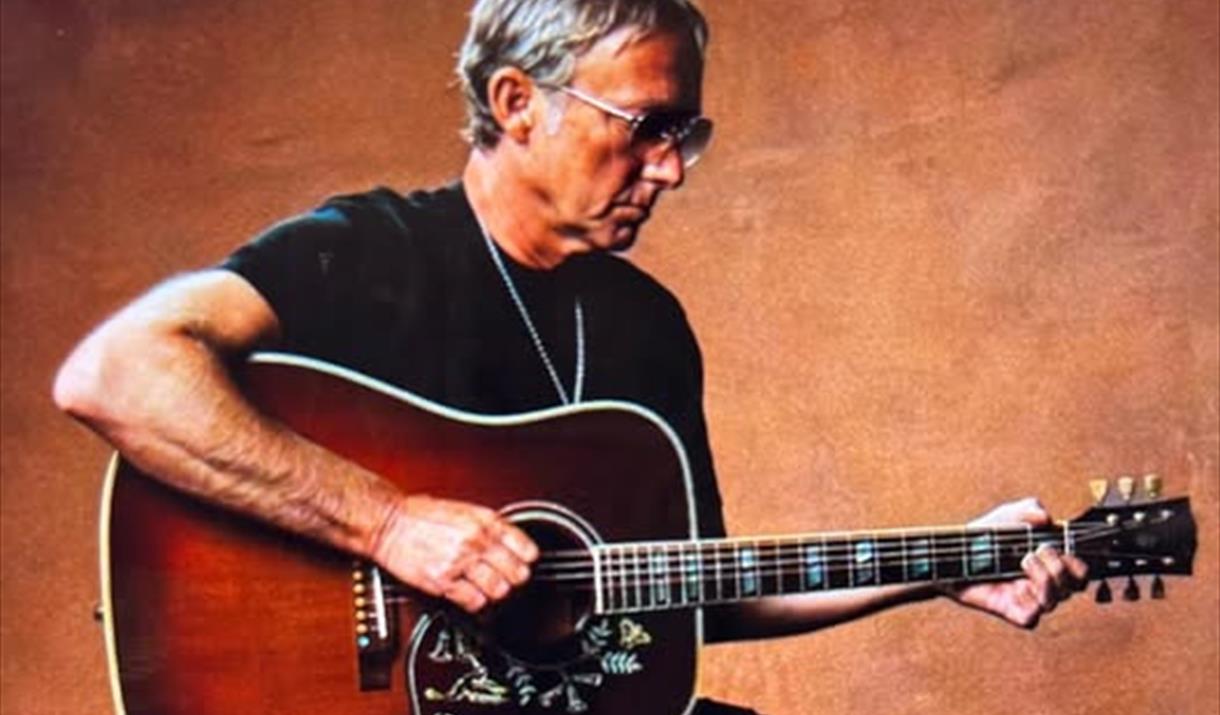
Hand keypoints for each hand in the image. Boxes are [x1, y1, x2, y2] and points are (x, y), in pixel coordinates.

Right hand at [371, 495, 538, 612]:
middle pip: (517, 574)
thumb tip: (510, 542)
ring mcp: (460, 562)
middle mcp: (476, 541)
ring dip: (495, 592)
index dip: (527, 559)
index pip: (526, 548)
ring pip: (498, 590)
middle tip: (508, 578)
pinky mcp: (443, 581)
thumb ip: (489, 526)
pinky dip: (475, 602)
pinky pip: (473, 601)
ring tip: (488, 587)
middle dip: (515, 578)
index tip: (524, 562)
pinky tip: (470, 594)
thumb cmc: (421, 514)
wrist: (389, 522)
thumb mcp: (464, 509)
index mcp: (484, 521)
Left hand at [943, 497, 1088, 627]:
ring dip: (1045, 579)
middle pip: (1075, 587)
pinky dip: (1029, 604)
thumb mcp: (1008, 515)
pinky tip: (1016, 586)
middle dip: (1061, 567)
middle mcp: (1043, 582)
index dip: (1078, 562)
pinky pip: (1031, 619)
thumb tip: (1046, 518)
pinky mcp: (1011, 611)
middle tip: (1037, 551)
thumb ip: (1029, 508)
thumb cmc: (984, 535)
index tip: (1058, 547)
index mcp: (1050, 562)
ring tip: (1024, 560)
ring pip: (1055, 602)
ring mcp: (1028, 598)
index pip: (1081, 571)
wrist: (954, 552)